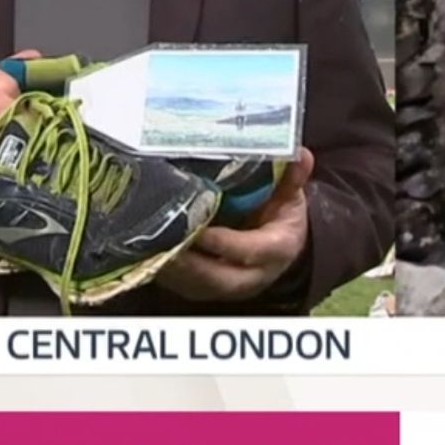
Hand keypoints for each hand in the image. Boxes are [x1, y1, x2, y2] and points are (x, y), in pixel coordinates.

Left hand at [156, 148, 315, 301]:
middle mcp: (253, 276)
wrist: (282, 248)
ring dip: (169, 267)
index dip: (223, 242)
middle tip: (160, 237)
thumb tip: (300, 153)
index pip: (250, 251)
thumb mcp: (291, 196)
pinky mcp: (206, 290)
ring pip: (195, 285)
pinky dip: (162, 269)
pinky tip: (144, 250)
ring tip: (145, 242)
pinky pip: (181, 286)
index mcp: (278, 250)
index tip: (197, 227)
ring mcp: (228, 288)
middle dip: (187, 262)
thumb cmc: (281, 216)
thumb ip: (292, 178)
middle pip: (217, 278)